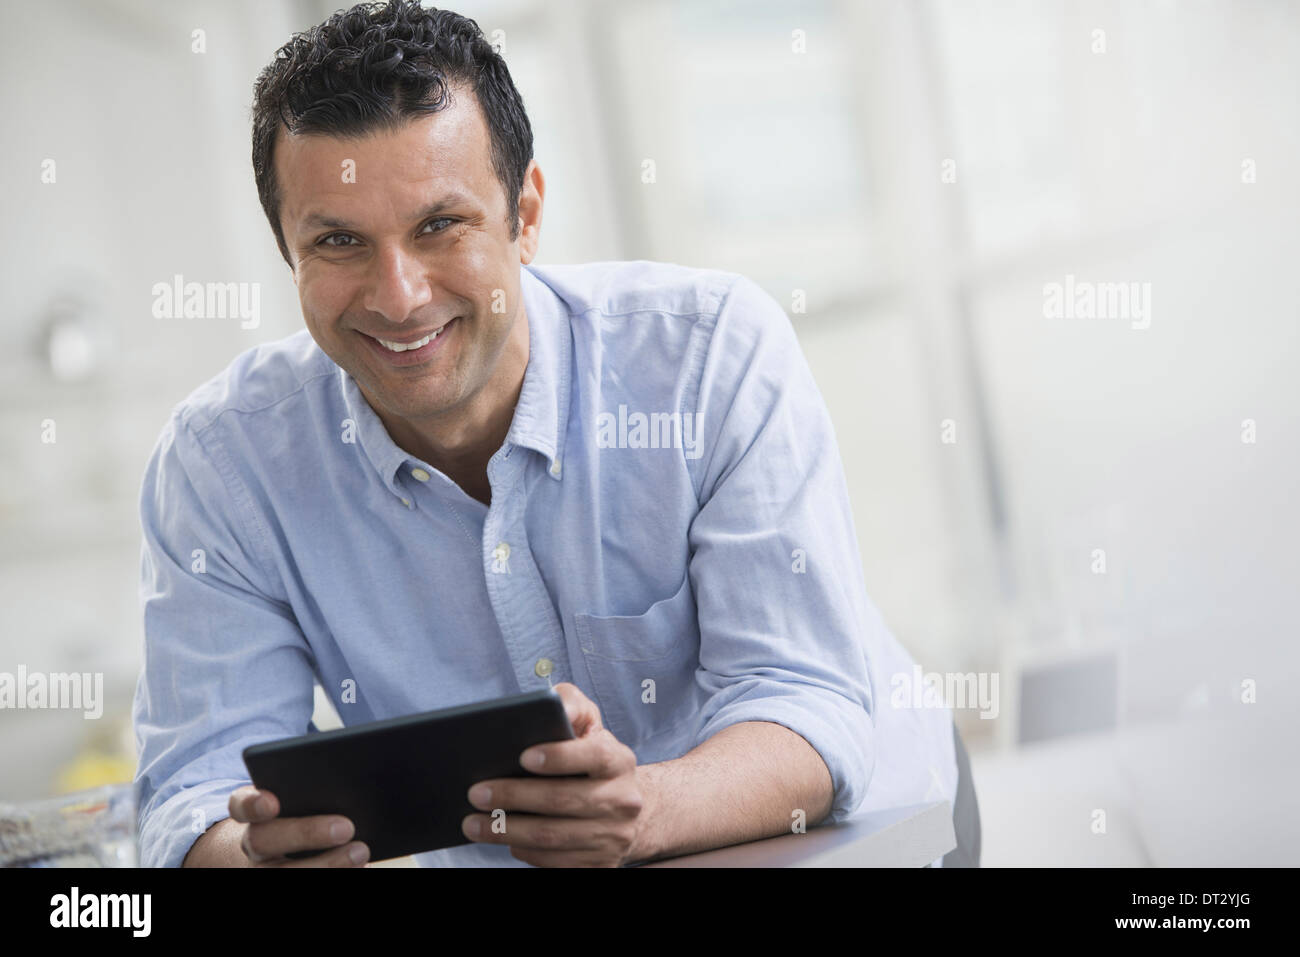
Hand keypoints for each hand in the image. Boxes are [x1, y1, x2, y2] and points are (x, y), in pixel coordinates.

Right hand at [227, 786, 369, 866]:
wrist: (279, 851)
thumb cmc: (299, 813)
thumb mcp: (299, 797)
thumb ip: (312, 787)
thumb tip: (346, 781)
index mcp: (252, 813)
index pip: (241, 805)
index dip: (252, 805)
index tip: (271, 802)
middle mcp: (253, 844)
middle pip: (262, 841)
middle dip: (305, 833)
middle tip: (346, 827)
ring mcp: (265, 869)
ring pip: (284, 872)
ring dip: (327, 864)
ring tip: (360, 851)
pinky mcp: (283, 879)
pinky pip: (304, 891)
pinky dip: (335, 874)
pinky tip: (362, 868)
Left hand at [461, 682, 648, 866]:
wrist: (623, 808)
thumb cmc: (590, 757)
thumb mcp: (588, 725)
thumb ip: (571, 705)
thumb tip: (552, 703)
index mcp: (619, 760)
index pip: (593, 756)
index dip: (558, 757)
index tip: (523, 756)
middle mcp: (623, 800)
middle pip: (563, 801)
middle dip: (514, 796)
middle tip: (475, 792)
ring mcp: (615, 837)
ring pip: (553, 837)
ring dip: (507, 831)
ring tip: (473, 823)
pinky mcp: (601, 865)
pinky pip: (555, 862)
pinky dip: (525, 850)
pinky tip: (503, 839)